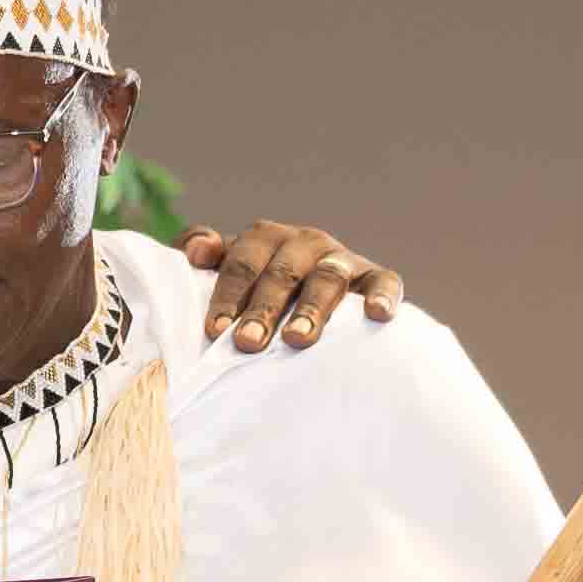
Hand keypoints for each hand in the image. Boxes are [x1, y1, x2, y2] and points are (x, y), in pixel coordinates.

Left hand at [179, 217, 403, 355]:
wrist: (306, 297)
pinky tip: (376, 315)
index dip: (228, 295)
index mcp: (265, 238)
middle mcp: (305, 242)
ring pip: (327, 278)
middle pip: (282, 273)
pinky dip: (382, 295)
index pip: (243, 263)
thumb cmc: (253, 290)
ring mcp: (341, 259)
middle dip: (263, 309)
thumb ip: (201, 251)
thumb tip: (198, 251)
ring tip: (297, 338)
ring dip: (311, 308)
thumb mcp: (223, 269)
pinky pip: (384, 281)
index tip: (215, 330)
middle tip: (247, 343)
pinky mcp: (374, 278)